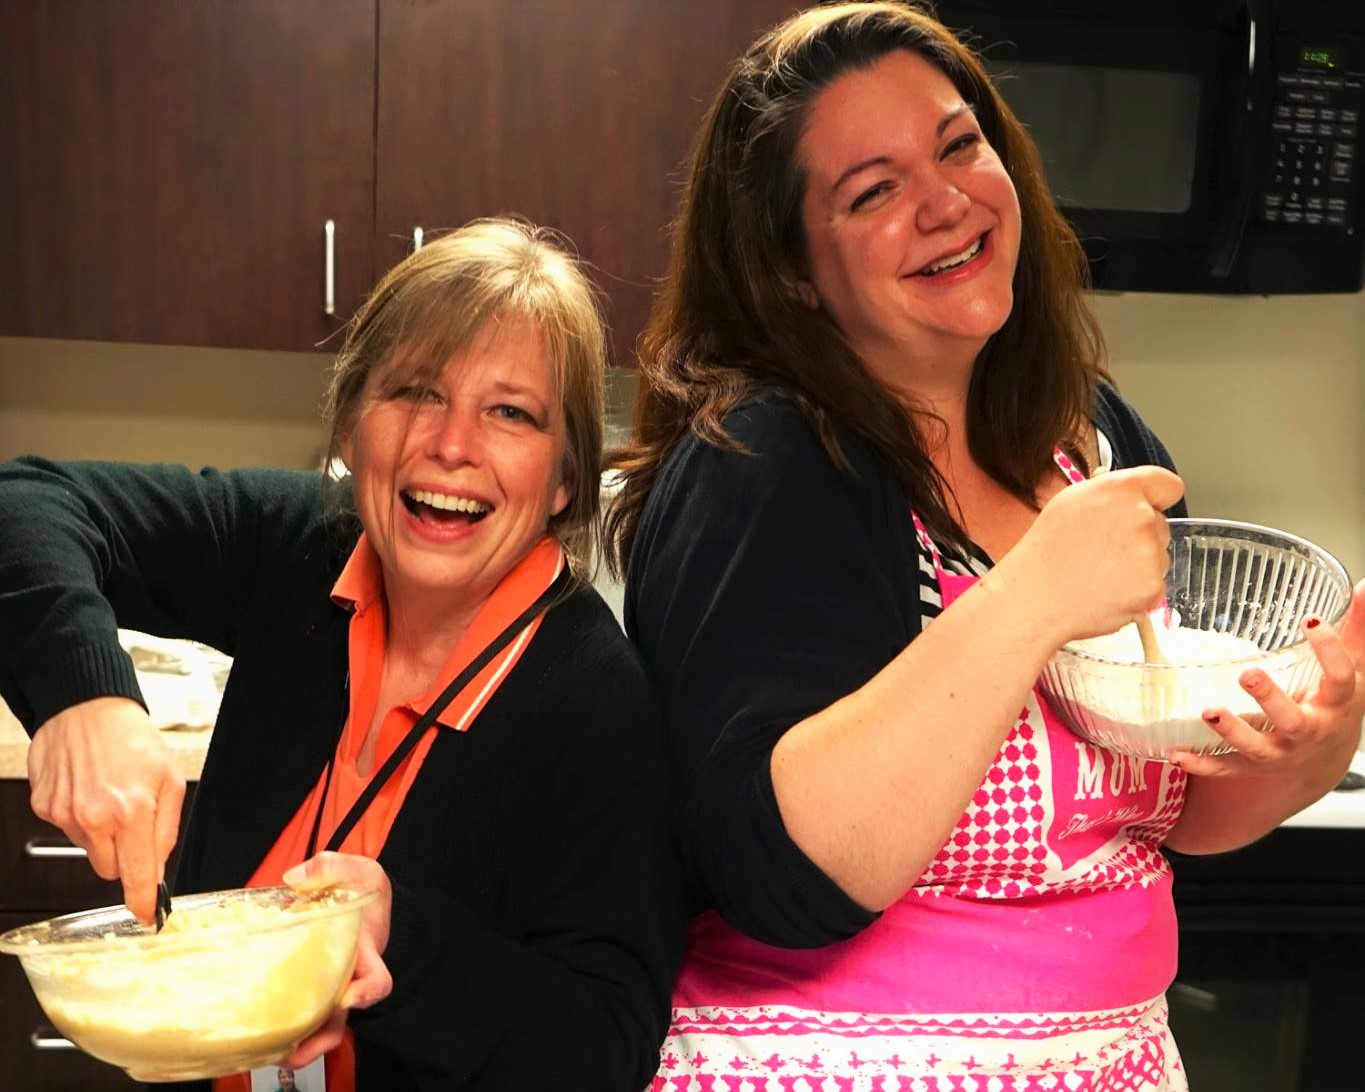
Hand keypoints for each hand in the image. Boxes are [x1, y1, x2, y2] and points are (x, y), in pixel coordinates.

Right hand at [27, 697, 184, 924]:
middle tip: (130, 820)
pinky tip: (88, 790)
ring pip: (89, 850)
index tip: (147, 917)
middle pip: (110, 869)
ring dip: (101, 833)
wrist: (86, 708)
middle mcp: (95, 817)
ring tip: (109, 795)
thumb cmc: (131, 739)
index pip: (136, 874)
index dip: (143, 900)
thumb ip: (166, 830)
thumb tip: (159, 869)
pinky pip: (69, 831)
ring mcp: (65, 814)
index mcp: (132, 810)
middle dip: (124, 854)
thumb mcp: (170, 780)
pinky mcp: (44, 808)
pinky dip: (80, 818)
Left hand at [279, 852, 392, 1067]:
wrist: (363, 902)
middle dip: (318, 1040)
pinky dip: (280, 1026)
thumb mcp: (360, 870)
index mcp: (364, 952)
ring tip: (266, 1054)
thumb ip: (333, 867)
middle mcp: (348, 978)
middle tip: (291, 1052)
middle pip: (341, 1019)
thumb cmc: (364, 891)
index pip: (377, 980)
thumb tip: (295, 878)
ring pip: (317, 1025)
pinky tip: (254, 1031)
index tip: (349, 998)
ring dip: (296, 1044)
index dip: (366, 993)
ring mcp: (328, 987)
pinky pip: (297, 1012)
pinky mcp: (307, 987)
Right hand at [1006, 466, 1184, 643]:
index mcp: (1120, 490)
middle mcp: (1140, 517)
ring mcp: (1149, 554)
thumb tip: (1128, 495)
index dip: (1157, 497)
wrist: (1036, 598)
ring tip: (1100, 573)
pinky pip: (1154, 584)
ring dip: (1139, 564)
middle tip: (1103, 549)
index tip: (1148, 507)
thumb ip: (1108, 493)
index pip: (1168, 484)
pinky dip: (1136, 590)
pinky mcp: (1152, 587)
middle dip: (1140, 534)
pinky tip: (1107, 590)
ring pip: (1159, 555)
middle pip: (1160, 523)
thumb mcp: (1070, 503)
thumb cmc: (1046, 552)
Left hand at [1171, 578, 1364, 783]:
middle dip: (1271, 699)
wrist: (1322, 764)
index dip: (1330, 650)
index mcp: (1334, 704)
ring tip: (1209, 711)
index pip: (1340, 678)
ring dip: (1231, 731)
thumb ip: (1356, 630)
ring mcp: (1280, 752)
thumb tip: (1364, 586)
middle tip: (1248, 673)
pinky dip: (1202, 764)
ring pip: (1257, 747)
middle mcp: (1307, 731)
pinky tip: (1177, 754)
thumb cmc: (1333, 705)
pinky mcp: (1251, 766)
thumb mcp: (1352, 670)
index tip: (1311, 621)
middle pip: (1293, 719)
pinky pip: (1225, 769)